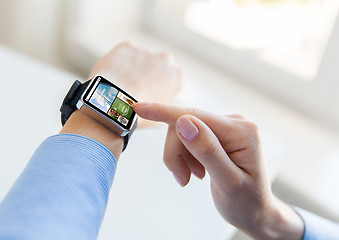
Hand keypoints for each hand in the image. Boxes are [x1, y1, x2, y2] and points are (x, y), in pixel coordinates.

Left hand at [89, 42, 182, 126]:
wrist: (114, 104)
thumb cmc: (137, 115)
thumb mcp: (159, 119)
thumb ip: (164, 107)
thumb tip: (159, 108)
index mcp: (177, 76)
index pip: (173, 79)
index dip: (162, 87)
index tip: (152, 95)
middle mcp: (165, 60)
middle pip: (159, 65)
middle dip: (150, 73)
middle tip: (137, 89)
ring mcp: (145, 51)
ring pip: (140, 59)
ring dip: (134, 68)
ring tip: (122, 86)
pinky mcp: (127, 47)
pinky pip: (124, 55)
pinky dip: (119, 63)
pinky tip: (113, 77)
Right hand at [134, 102, 303, 239]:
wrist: (255, 211)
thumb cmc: (247, 201)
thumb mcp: (228, 181)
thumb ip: (207, 151)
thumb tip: (183, 122)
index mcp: (242, 131)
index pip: (195, 115)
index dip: (164, 112)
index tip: (139, 108)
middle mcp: (234, 123)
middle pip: (185, 126)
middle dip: (176, 152)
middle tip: (181, 178)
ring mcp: (225, 127)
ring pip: (182, 132)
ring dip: (180, 157)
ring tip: (191, 177)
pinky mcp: (216, 134)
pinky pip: (188, 138)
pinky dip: (185, 156)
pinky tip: (196, 171)